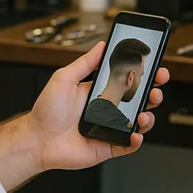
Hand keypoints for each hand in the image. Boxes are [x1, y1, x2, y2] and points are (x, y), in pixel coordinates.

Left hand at [27, 41, 169, 171]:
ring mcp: (110, 128)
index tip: (155, 67)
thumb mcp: (64, 78)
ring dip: (148, 117)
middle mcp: (109, 109)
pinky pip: (128, 145)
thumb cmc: (47, 110)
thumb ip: (85, 62)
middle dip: (153, 93)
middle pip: (140, 100)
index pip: (128, 80)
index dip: (144, 74)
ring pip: (139, 123)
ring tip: (144, 114)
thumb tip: (101, 45)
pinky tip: (134, 135)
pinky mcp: (108, 146)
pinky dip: (136, 141)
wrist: (36, 139)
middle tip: (156, 88)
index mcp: (101, 91)